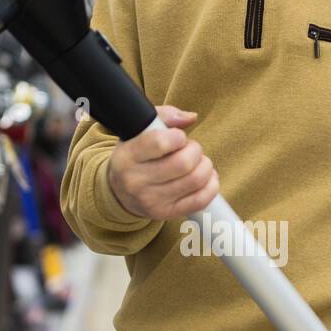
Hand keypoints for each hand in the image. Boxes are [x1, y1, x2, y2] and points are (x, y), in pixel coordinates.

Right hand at [107, 105, 218, 219]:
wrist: (119, 191)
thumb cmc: (136, 154)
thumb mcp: (140, 130)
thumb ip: (165, 116)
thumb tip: (190, 118)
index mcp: (126, 156)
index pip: (160, 142)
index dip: (178, 136)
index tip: (178, 137)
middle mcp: (135, 181)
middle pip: (183, 163)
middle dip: (195, 150)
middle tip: (191, 149)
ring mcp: (151, 201)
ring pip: (195, 180)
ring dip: (205, 166)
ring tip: (198, 162)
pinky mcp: (165, 214)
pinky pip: (200, 200)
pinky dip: (211, 185)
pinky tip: (206, 178)